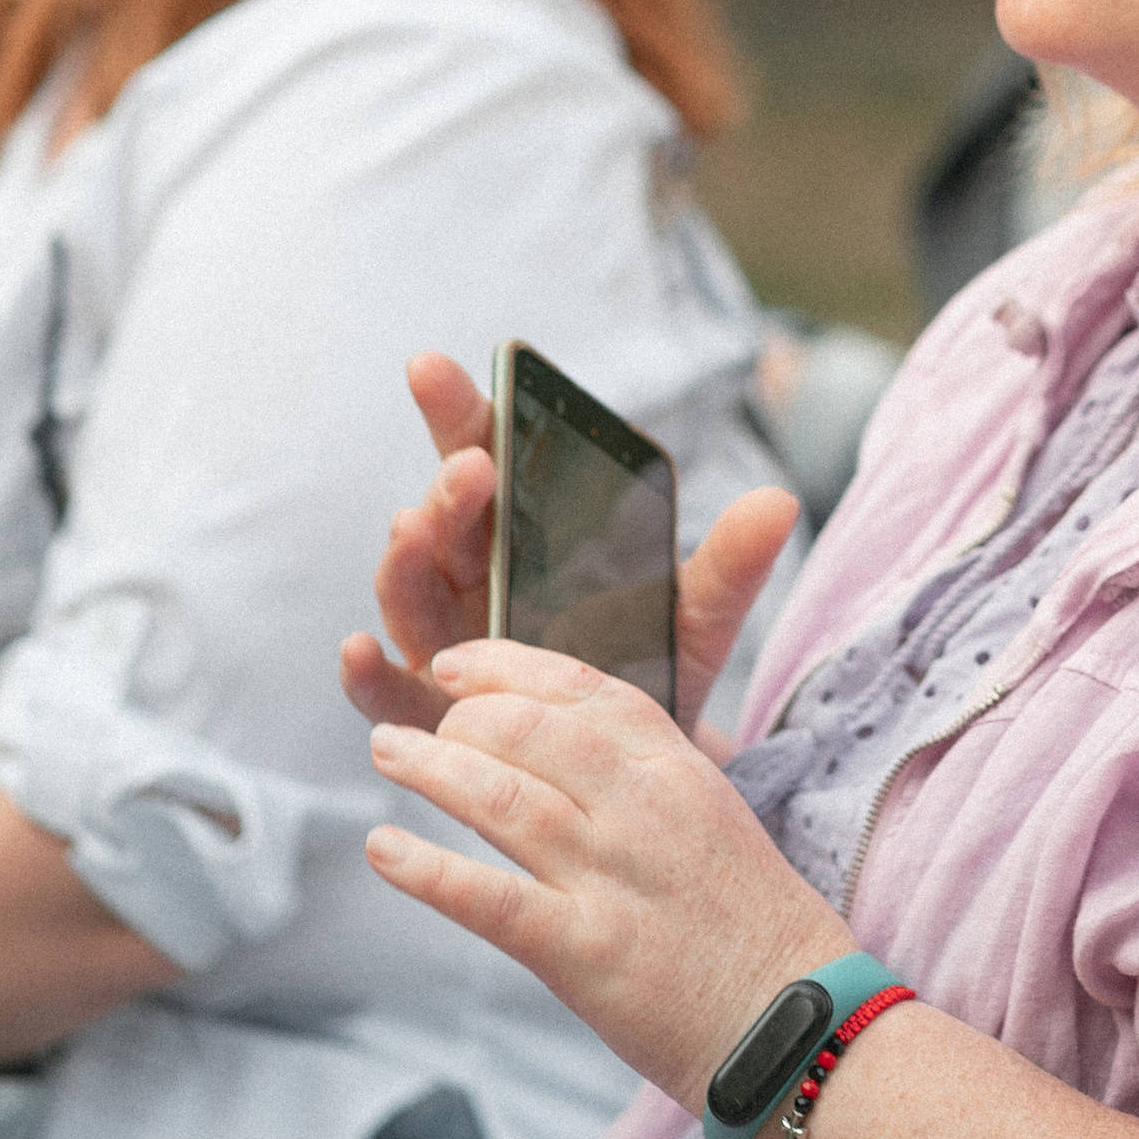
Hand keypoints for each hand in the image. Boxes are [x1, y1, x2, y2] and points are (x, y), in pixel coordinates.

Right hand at [336, 352, 800, 747]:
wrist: (639, 773)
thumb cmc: (647, 671)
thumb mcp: (693, 620)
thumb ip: (726, 566)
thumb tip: (780, 502)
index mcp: (522, 537)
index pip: (483, 458)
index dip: (458, 412)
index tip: (434, 365)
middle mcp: (471, 582)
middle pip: (443, 521)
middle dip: (448, 488)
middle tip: (473, 465)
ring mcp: (445, 647)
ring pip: (408, 594)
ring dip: (405, 560)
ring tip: (412, 527)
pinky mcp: (432, 719)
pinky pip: (387, 694)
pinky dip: (364, 674)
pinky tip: (357, 651)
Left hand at [360, 641, 847, 1111]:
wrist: (797, 1026)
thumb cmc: (754, 929)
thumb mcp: (712, 819)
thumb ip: (643, 781)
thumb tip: (561, 751)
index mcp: (679, 769)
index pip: (581, 688)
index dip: (506, 665)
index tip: (454, 664)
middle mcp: (643, 808)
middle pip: (530, 728)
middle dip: (460, 716)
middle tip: (415, 726)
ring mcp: (612, 878)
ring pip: (500, 796)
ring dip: (428, 767)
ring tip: (387, 752)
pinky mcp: (584, 951)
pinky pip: (488, 896)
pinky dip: (426, 870)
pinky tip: (382, 850)